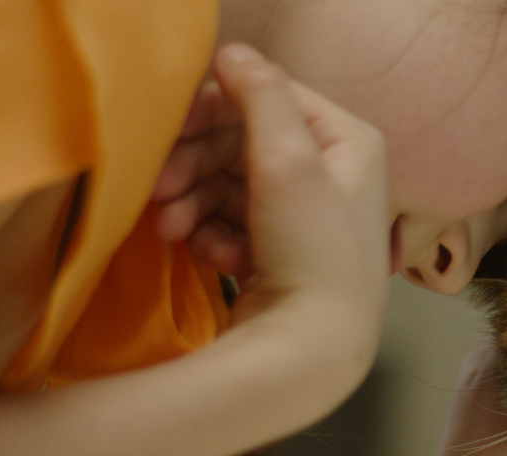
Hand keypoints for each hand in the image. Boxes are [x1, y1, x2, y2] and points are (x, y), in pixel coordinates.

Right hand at [154, 44, 389, 326]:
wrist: (311, 353)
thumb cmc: (312, 254)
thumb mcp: (288, 160)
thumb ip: (261, 95)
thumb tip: (232, 51)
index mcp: (349, 142)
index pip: (270, 97)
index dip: (213, 108)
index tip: (168, 128)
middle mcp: (333, 174)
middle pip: (242, 142)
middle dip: (194, 164)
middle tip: (158, 187)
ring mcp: (304, 216)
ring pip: (228, 185)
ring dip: (192, 202)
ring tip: (171, 230)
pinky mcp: (279, 253)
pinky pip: (231, 224)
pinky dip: (212, 236)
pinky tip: (212, 257)